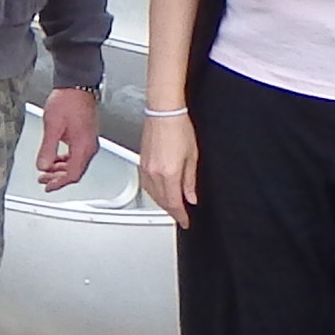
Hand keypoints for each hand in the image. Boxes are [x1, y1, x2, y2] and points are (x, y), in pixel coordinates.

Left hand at [34, 83, 99, 192]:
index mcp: (83, 147)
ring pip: (76, 164)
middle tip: (44, 179)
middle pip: (75, 171)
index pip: (72, 174)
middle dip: (58, 178)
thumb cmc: (68, 101)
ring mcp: (89, 142)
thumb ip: (47, 149)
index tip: (48, 186)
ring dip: (61, 169)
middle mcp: (89, 147)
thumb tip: (43, 165)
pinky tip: (56, 159)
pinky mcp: (86, 136)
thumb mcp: (53, 126)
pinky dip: (65, 160)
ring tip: (47, 171)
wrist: (77, 85)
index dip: (59, 183)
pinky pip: (77, 155)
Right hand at [136, 109, 198, 226]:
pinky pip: (147, 185)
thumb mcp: (192, 157)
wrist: (164, 113)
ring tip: (171, 206)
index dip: (181, 216)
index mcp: (169, 174)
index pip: (174, 204)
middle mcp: (154, 174)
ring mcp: (146, 169)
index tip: (185, 221)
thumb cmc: (179, 128)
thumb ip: (190, 181)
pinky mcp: (142, 163)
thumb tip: (191, 196)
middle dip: (172, 211)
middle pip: (162, 201)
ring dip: (163, 203)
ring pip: (153, 195)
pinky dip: (154, 192)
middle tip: (180, 216)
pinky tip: (160, 192)